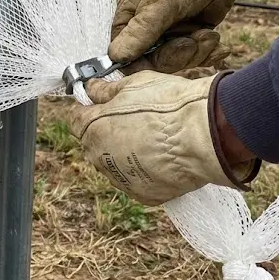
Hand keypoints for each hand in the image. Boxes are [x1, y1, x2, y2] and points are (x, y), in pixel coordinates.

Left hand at [68, 69, 260, 205]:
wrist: (204, 136)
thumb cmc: (168, 105)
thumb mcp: (133, 84)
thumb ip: (106, 90)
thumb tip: (91, 89)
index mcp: (92, 129)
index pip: (75, 120)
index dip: (87, 108)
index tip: (100, 103)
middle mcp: (100, 158)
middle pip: (94, 143)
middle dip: (107, 131)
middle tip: (133, 118)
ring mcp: (121, 179)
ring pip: (115, 164)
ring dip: (125, 153)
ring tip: (153, 139)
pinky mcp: (144, 194)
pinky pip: (137, 181)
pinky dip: (145, 171)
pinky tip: (162, 158)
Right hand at [108, 0, 271, 73]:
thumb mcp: (160, 1)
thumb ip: (140, 31)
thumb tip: (115, 57)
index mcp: (127, 19)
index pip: (121, 55)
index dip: (138, 64)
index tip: (160, 59)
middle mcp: (144, 31)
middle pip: (151, 64)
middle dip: (175, 56)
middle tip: (192, 40)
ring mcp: (167, 36)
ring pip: (175, 63)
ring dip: (195, 52)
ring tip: (207, 34)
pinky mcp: (188, 38)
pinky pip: (193, 59)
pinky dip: (206, 52)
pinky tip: (214, 39)